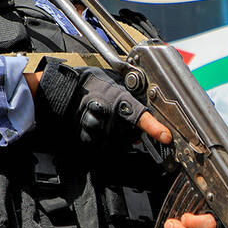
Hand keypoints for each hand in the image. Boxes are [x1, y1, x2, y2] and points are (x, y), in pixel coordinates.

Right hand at [27, 68, 172, 144]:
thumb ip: (129, 94)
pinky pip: (106, 145)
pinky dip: (106, 139)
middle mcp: (111, 118)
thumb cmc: (86, 83)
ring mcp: (100, 131)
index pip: (141, 117)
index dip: (155, 128)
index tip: (166, 136)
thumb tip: (142, 101)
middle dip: (134, 130)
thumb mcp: (113, 82)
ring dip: (120, 135)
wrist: (61, 93)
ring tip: (106, 118)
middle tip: (122, 117)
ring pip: (121, 141)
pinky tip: (98, 126)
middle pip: (133, 133)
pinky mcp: (90, 141)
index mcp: (119, 101)